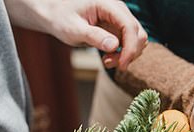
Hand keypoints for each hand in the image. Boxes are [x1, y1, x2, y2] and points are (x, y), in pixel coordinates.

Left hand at [5, 0, 147, 70]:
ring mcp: (120, 19)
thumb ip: (94, 36)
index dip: (130, 48)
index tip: (122, 65)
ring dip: (127, 55)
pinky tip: (108, 58)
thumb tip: (114, 45)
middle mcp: (119, 10)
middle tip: (110, 64)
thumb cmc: (60, 17)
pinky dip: (123, 54)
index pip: (130, 26)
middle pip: (139, 34)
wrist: (55, 13)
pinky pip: (130, 44)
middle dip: (129, 53)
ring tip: (107, 61)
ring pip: (137, 40)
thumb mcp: (73, 28)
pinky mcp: (118, 28)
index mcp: (108, 5)